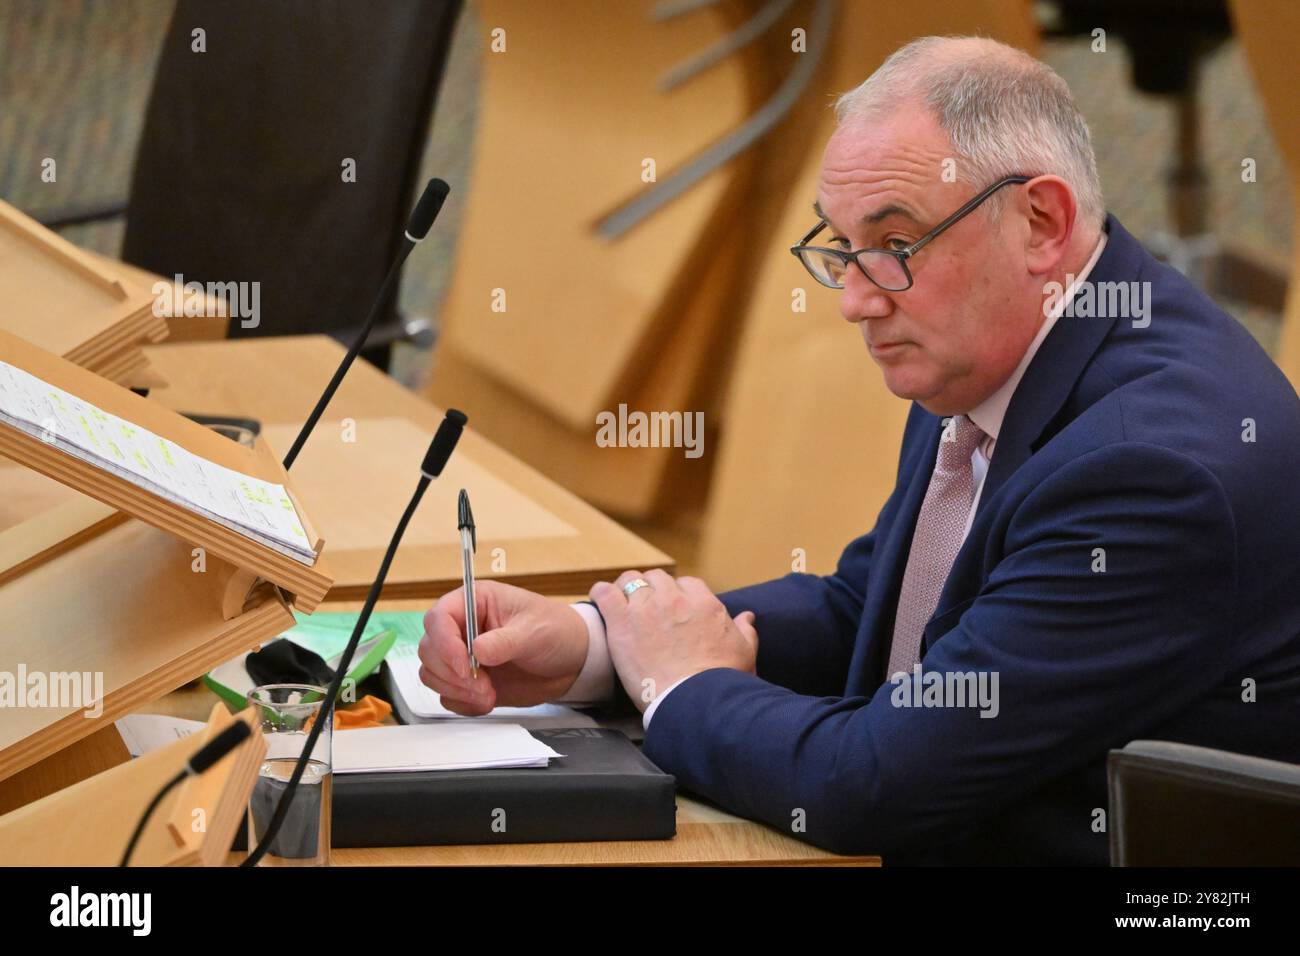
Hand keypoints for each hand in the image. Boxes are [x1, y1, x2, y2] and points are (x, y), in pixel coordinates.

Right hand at [419, 580, 589, 714]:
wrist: (573, 661)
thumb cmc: (556, 630)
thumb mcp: (536, 631)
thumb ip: (506, 641)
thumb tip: (477, 651)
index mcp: (474, 603)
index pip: (439, 618)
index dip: (444, 643)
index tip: (464, 665)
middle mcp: (463, 628)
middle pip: (429, 649)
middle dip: (451, 673)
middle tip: (482, 685)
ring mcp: (463, 656)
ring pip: (432, 674)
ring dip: (456, 690)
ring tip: (489, 695)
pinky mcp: (469, 682)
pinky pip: (448, 695)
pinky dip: (463, 703)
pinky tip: (487, 702)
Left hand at [590, 569, 757, 713]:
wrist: (695, 699)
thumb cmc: (721, 680)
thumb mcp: (744, 653)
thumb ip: (745, 631)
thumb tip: (747, 617)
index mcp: (704, 604)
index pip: (686, 583)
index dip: (677, 594)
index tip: (672, 606)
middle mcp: (675, 600)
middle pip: (657, 578)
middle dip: (651, 588)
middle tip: (646, 606)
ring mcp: (646, 608)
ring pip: (630, 581)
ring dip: (626, 589)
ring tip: (621, 601)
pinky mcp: (622, 622)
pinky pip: (605, 594)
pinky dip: (601, 593)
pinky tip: (600, 598)